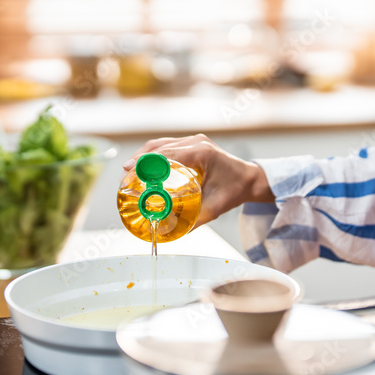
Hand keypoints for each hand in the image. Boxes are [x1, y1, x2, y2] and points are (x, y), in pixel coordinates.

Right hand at [122, 134, 274, 226]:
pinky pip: (168, 145)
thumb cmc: (234, 191)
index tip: (129, 170)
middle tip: (125, 174)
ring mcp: (194, 140)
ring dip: (144, 156)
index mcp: (201, 153)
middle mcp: (196, 142)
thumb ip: (193, 220)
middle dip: (139, 159)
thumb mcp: (214, 208)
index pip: (166, 154)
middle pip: (159, 146)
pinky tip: (144, 167)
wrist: (249, 179)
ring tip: (130, 171)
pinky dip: (154, 155)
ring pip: (161, 143)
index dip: (145, 162)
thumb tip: (169, 233)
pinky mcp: (192, 143)